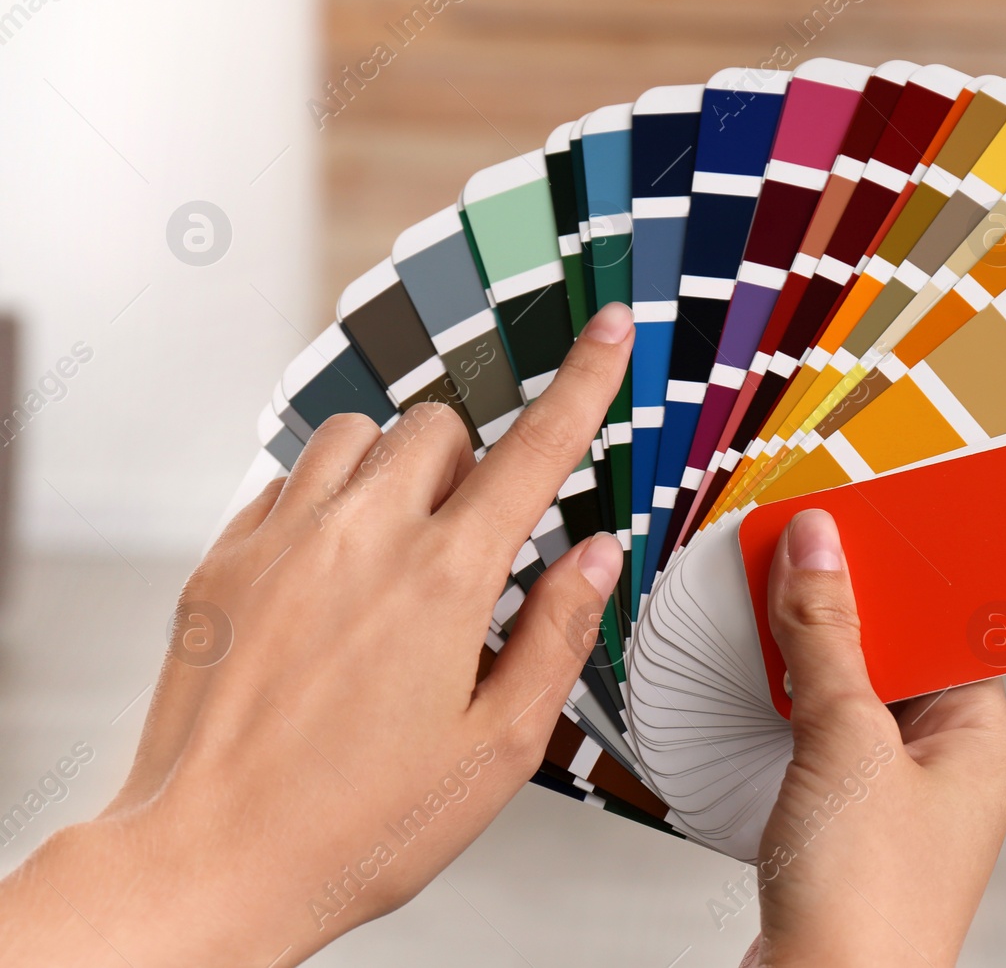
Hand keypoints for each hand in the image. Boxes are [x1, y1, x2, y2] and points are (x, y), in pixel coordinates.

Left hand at [0, 303, 634, 966]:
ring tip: (396, 549)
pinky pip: (285, 479)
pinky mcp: (223, 561)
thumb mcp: (496, 749)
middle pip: (438, 427)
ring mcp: (281, 541)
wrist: (208, 863)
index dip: (583, 382)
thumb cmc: (356, 824)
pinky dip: (324, 499)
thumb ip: (557, 635)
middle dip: (471, 463)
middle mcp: (360, 539)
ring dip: (393, 469)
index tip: (607, 330)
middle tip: (470, 542)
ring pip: (355, 436)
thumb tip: (596, 554)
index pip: (534, 450)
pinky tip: (331, 571)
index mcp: (444, 583)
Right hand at [750, 509, 1005, 967]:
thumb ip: (826, 635)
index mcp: (986, 735)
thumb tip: (819, 550)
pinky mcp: (854, 821)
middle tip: (789, 562)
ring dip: (810, 660)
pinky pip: (828, 740)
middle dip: (839, 612)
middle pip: (895, 652)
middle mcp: (954, 764)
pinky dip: (794, 710)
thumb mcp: (843, 742)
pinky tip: (764, 688)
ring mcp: (903, 796)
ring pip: (856, 695)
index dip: (891, 572)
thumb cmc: (868, 907)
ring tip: (767, 615)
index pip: (945, 620)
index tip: (839, 533)